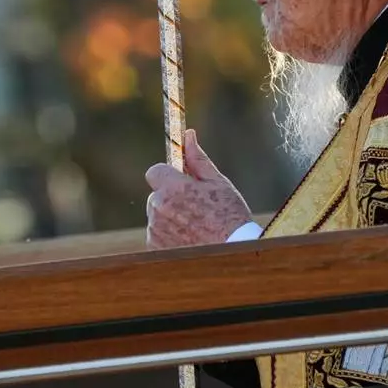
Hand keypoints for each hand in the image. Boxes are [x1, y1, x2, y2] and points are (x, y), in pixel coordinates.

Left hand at [144, 129, 251, 249]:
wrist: (232, 252)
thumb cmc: (229, 215)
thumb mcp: (217, 183)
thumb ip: (197, 159)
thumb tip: (188, 135)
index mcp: (173, 188)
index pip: (155, 171)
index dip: (168, 175)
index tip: (182, 181)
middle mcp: (159, 208)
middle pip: (157, 194)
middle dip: (171, 196)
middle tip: (196, 206)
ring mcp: (155, 229)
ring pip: (158, 214)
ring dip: (170, 216)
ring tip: (196, 225)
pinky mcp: (155, 246)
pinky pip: (158, 233)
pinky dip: (169, 234)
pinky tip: (190, 237)